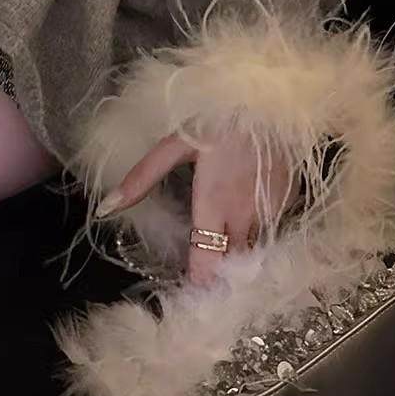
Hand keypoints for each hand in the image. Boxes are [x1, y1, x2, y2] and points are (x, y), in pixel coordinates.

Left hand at [98, 126, 296, 284]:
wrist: (272, 95)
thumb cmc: (217, 117)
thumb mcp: (175, 143)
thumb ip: (142, 178)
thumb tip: (105, 209)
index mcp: (214, 206)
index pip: (207, 266)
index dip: (199, 286)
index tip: (189, 299)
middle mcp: (245, 218)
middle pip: (231, 264)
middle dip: (219, 275)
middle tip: (204, 276)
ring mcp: (271, 213)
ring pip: (253, 251)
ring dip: (239, 256)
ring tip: (224, 255)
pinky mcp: (289, 203)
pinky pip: (271, 231)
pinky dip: (258, 234)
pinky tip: (247, 223)